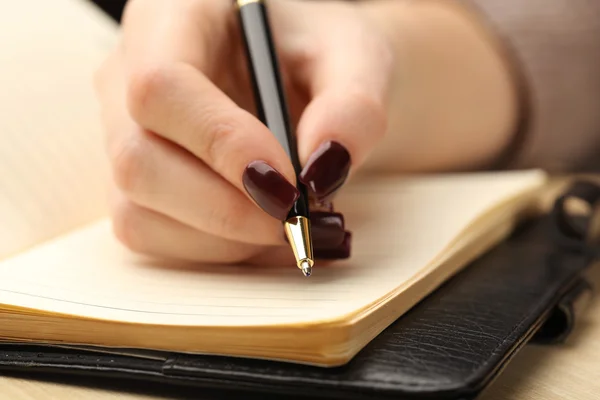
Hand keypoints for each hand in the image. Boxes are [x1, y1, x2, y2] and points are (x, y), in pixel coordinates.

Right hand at [94, 0, 392, 264]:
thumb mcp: (356, 56)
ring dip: (223, 237)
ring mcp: (124, 134)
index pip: (161, 84)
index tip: (287, 183)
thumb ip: (353, 104)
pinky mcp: (137, 182)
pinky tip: (259, 231)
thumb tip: (322, 169)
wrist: (307, 80)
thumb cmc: (321, 57)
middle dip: (224, 209)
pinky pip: (152, 234)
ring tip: (286, 224)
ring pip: (138, 210)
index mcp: (173, 15)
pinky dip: (213, 250)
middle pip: (137, 159)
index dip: (220, 143)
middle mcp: (129, 75)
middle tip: (296, 221)